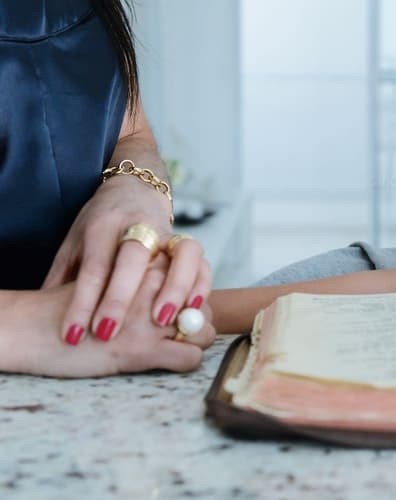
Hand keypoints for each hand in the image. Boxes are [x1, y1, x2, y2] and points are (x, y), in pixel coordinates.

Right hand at [16, 261, 214, 377]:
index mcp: (146, 262)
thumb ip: (141, 279)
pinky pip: (189, 357)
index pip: (196, 275)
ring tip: (174, 347)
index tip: (182, 311)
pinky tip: (167, 361)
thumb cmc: (70, 302)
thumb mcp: (111, 275)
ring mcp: (149, 319)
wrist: (30, 325)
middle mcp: (153, 286)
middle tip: (179, 332)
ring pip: (204, 331)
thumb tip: (176, 296)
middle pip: (204, 306)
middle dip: (198, 323)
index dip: (193, 299)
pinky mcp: (141, 349)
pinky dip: (186, 362)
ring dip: (195, 343)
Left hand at [42, 177, 210, 342]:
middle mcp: (138, 225)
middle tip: (107, 334)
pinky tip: (193, 308)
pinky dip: (201, 285)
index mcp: (102, 226)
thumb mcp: (73, 244)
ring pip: (179, 254)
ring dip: (174, 289)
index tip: (72, 335)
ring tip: (162, 321)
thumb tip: (44, 318)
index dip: (82, 303)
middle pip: (132, 258)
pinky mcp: (188, 243)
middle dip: (119, 298)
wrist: (135, 190)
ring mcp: (168, 232)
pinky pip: (202, 262)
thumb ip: (62, 278)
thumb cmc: (100, 226)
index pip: (92, 266)